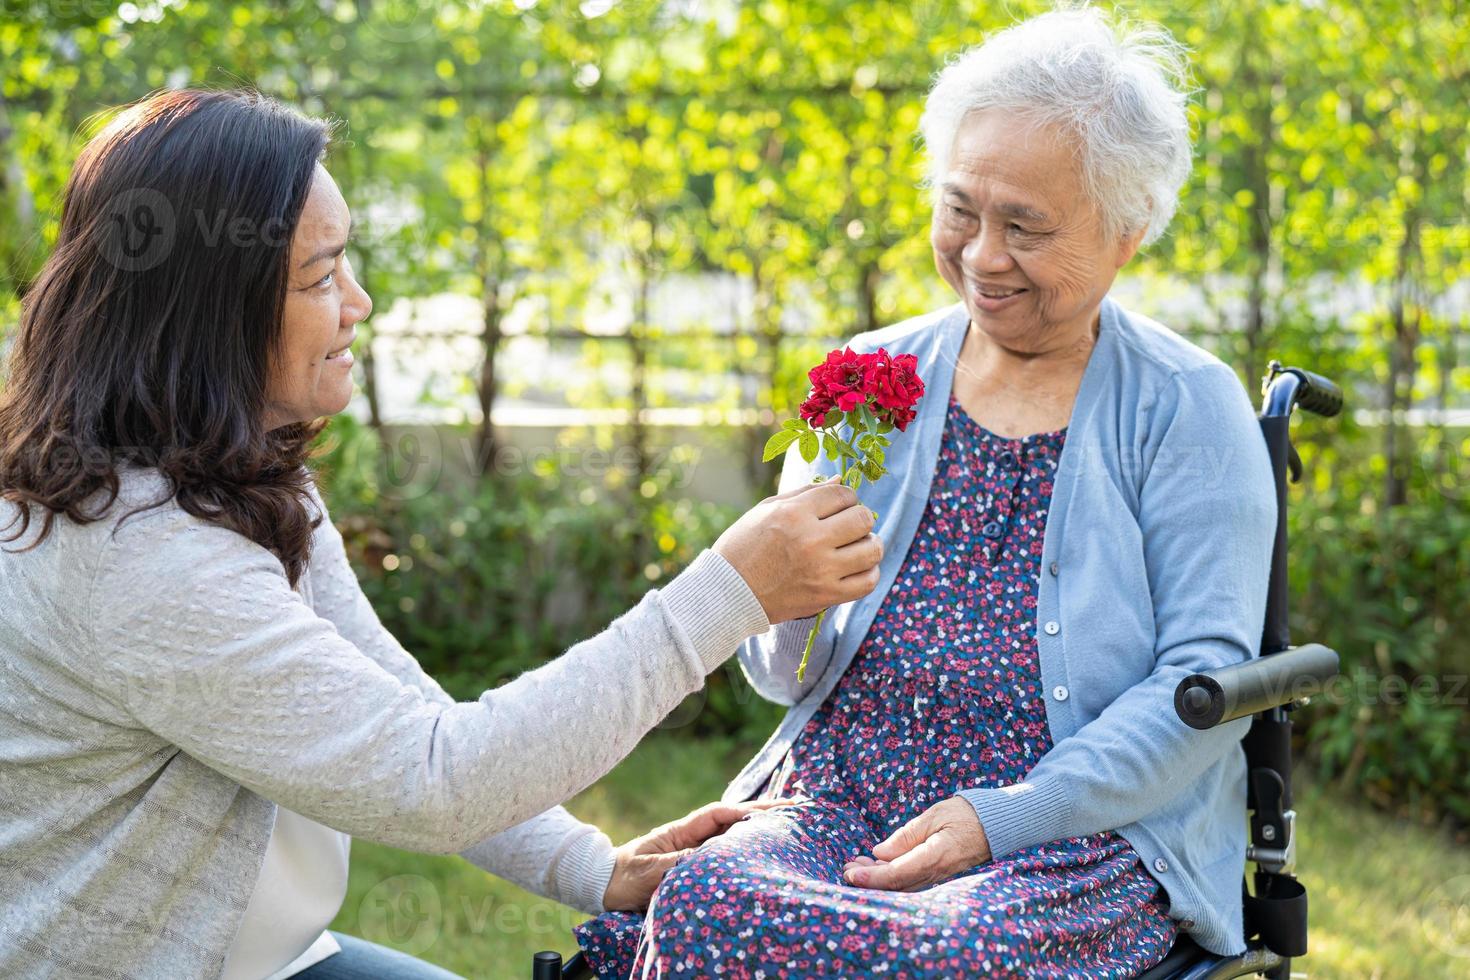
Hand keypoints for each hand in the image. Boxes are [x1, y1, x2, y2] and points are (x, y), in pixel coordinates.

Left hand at [601, 798, 793, 911]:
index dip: (748, 808)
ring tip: (787, 833)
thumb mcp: (651, 870)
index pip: (721, 814)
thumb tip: (711, 858)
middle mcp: (692, 838)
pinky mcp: (693, 870)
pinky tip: (761, 858)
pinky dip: (743, 856)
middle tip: (793, 813)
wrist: (603, 887)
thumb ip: (680, 863)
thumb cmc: (623, 876)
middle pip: (732, 823)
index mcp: (682, 831)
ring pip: (730, 841)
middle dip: (761, 816)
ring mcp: (693, 853)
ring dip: (756, 835)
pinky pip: (723, 861)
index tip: (775, 808)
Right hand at [713, 477, 882, 622]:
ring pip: (872, 550)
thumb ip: (805, 494)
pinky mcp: (826, 596)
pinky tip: (858, 567)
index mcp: (793, 514)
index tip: (839, 506)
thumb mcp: (766, 510)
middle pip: (862, 519)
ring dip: (869, 544)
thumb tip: (839, 480)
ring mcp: (821, 570)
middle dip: (860, 518)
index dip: (846, 497)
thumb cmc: (743, 547)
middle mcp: (810, 540)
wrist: (727, 593)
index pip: (842, 494)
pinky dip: (869, 572)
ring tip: (857, 546)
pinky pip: (867, 582)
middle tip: (849, 525)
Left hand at [841, 797, 990, 891]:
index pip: (897, 874)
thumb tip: (880, 852)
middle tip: (846, 869)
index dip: (872, 877)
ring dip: (878, 878)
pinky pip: (912, 882)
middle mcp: (937, 873)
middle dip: (869, 880)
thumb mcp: (933, 816)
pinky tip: (878, 865)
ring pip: (903, 886)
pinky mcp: (940, 875)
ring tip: (857, 865)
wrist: (997, 824)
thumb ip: (906, 836)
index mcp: (936, 856)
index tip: (851, 873)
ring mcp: (940, 877)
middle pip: (897, 885)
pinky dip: (892, 876)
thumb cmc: (966, 814)